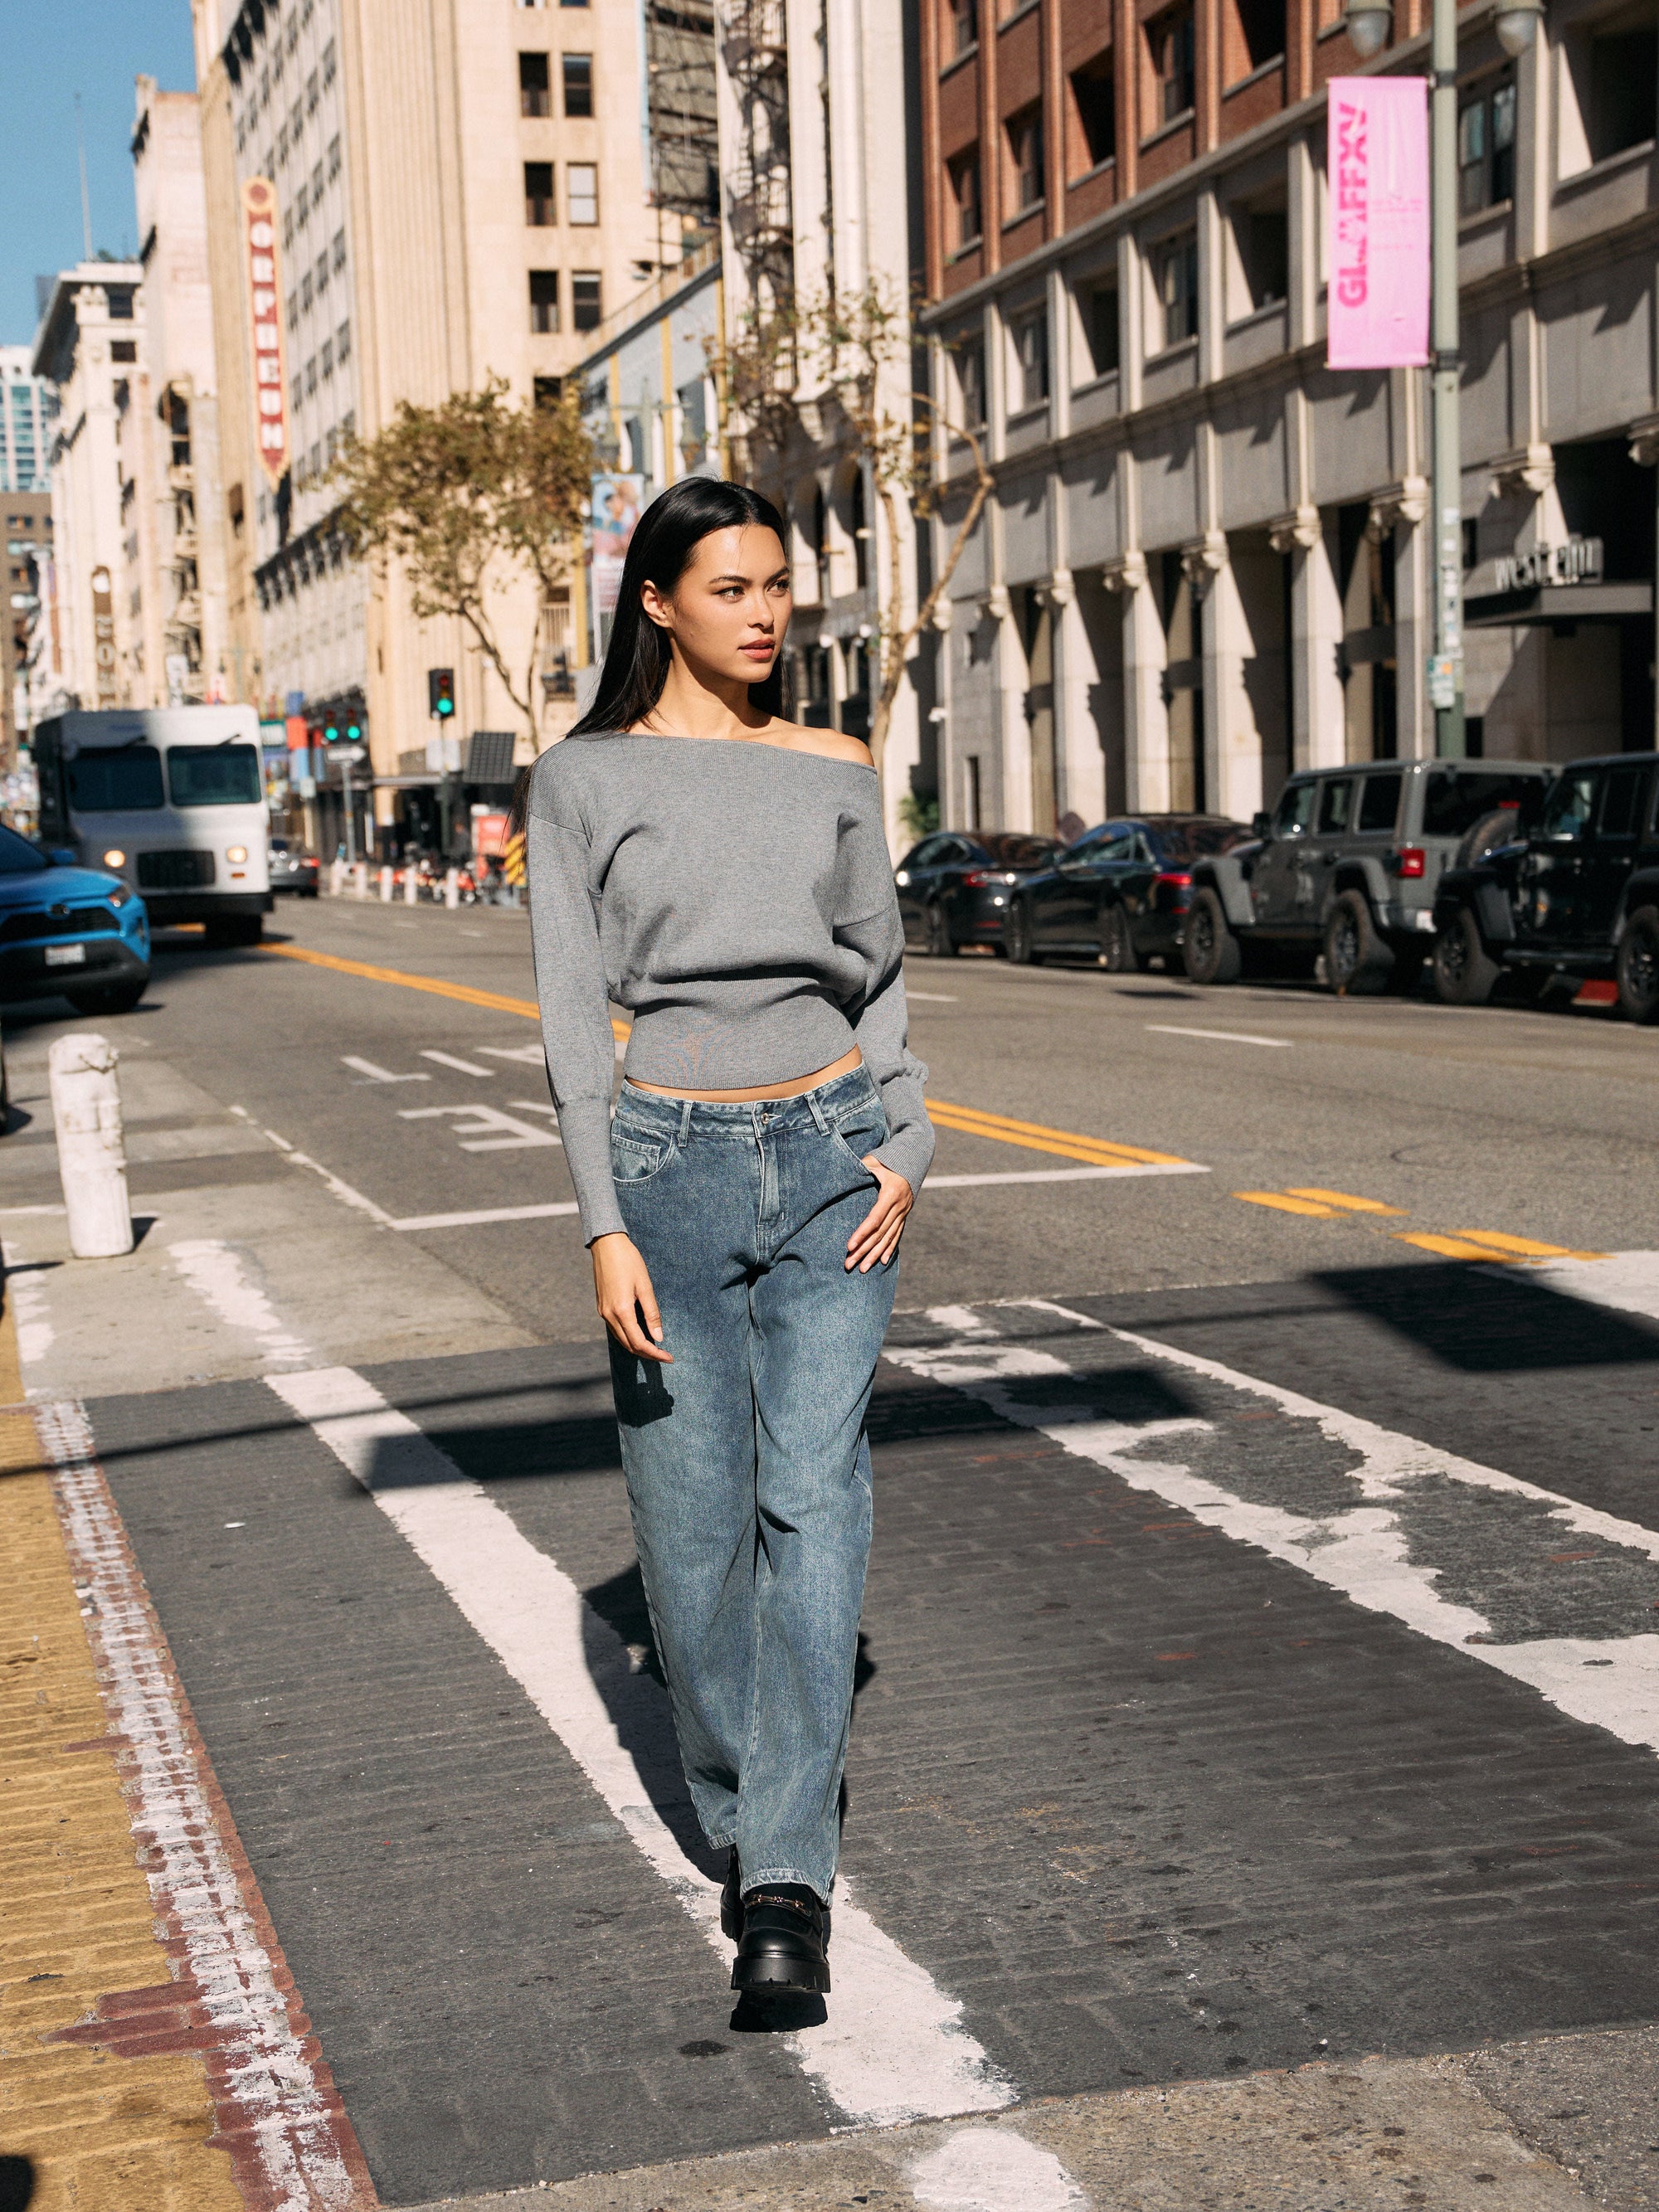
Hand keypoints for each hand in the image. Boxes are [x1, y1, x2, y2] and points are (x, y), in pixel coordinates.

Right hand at [592, 1233, 671, 1361]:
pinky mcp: (602, 1307)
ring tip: (655, 1347)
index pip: (639, 1342)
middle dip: (647, 1354)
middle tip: (664, 1356)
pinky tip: (640, 1333)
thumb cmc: (628, 1261)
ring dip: (637, 1346)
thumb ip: (652, 1313)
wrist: (606, 1245)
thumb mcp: (645, 1286)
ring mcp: (603, 1312)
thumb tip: (659, 1336)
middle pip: (628, 1345)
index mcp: (621, 1311)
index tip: (669, 1358)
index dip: (655, 1353)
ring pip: (621, 1339)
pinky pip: (615, 1329)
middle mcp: (609, 1315)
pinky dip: (628, 1336)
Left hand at [846, 1158, 912, 1272]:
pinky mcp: (904, 1215)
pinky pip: (897, 1234)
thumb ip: (861, 1167)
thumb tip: (844, 1171)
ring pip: (888, 1238)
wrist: (913, 1160)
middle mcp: (899, 1206)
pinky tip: (882, 1262)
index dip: (861, 1233)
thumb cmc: (888, 1159)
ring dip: (875, 1255)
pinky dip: (889, 1249)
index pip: (874, 1218)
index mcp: (891, 1194)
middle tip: (849, 1264)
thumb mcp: (874, 1160)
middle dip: (864, 1250)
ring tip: (863, 1269)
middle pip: (880, 1233)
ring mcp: (903, 1212)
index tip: (849, 1246)